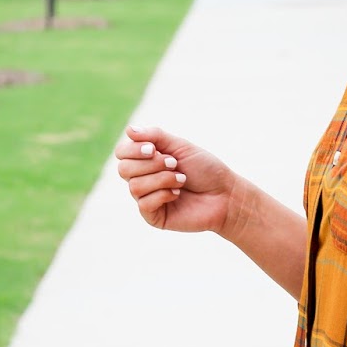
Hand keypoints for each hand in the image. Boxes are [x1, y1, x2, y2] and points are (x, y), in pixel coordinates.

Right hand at [115, 123, 245, 234]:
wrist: (225, 194)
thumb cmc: (205, 169)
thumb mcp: (180, 146)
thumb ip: (155, 136)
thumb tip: (129, 129)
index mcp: (146, 161)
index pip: (122, 153)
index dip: (133, 150)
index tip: (154, 149)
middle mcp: (142, 179)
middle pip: (124, 169)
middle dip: (151, 164)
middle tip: (174, 164)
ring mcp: (147, 198)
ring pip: (134, 187)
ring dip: (161, 179)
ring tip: (181, 179)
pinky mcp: (153, 216)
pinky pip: (144, 204)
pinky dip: (163, 195)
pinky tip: (178, 194)